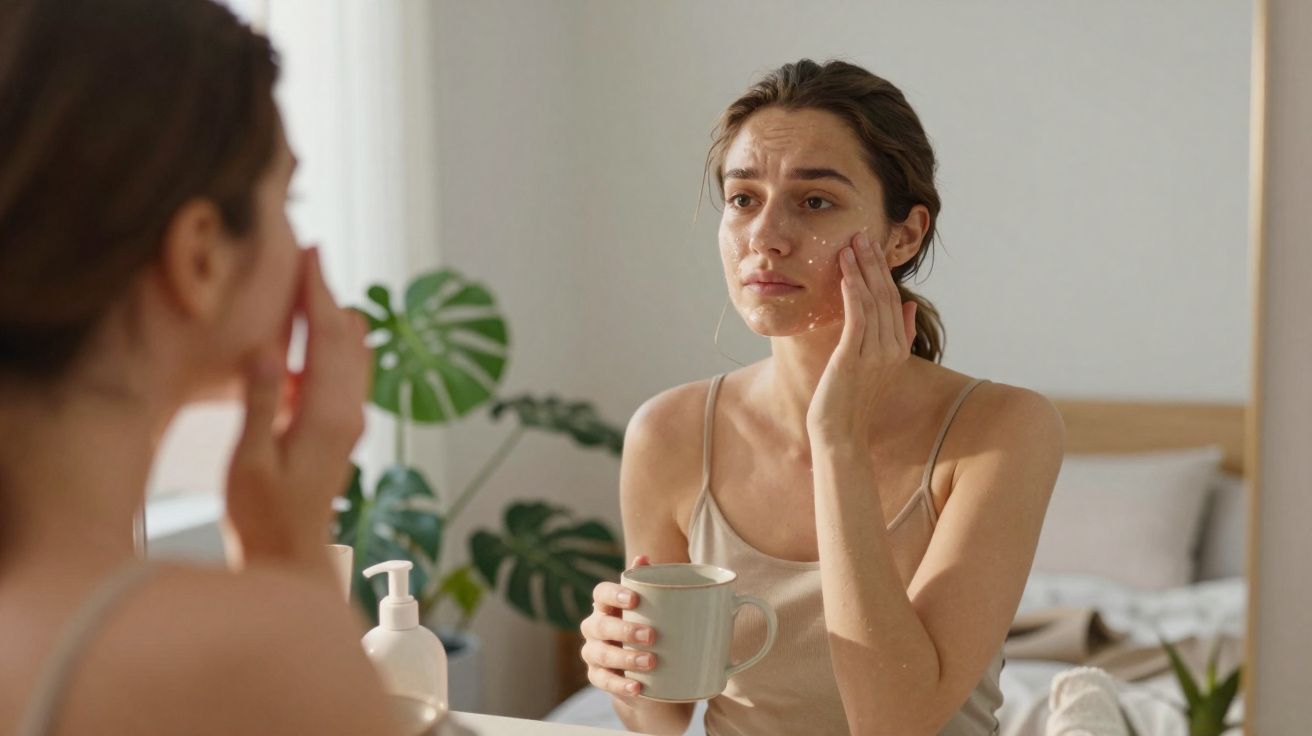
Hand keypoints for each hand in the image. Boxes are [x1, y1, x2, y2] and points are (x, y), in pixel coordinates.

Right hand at [222, 247, 371, 575]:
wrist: (291, 555)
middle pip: (345, 337)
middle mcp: (349, 412)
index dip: (316, 291)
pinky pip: (349, 374)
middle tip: (310, 255)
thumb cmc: (263, 514)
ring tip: (315, 283)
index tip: (309, 253)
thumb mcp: (251, 458)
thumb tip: (268, 348)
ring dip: (335, 317)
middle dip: (328, 294)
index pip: (325, 337)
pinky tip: (324, 336)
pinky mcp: (344, 429)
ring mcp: (351, 420)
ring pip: (353, 354)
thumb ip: (262, 401)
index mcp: (327, 413)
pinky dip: (337, 345)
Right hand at [580, 555, 657, 697]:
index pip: (600, 593)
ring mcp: (592, 652)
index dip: (614, 594)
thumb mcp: (650, 607)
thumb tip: (644, 557)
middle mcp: (594, 627)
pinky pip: (603, 681)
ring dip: (625, 658)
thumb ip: (648, 583)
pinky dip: (620, 686)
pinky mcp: (596, 676)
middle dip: (624, 630)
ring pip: (601, 654)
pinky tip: (637, 687)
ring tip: (651, 662)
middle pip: (600, 625)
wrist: (645, 669)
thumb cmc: (647, 626)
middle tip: (651, 635)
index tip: (634, 599)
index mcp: (606, 605)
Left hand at [806, 231, 916, 445]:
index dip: (882, 271)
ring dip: (860, 272)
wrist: (840, 434)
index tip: (871, 246)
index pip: (892, 300)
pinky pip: (857, 320)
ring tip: (849, 246)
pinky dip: (853, 295)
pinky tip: (846, 275)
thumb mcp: (876, 365)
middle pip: (885, 296)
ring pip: (871, 303)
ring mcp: (874, 355)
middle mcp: (890, 349)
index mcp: (897, 348)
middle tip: (861, 235)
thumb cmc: (851, 400)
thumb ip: (896, 334)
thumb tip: (908, 304)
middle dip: (872, 263)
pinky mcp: (852, 360)